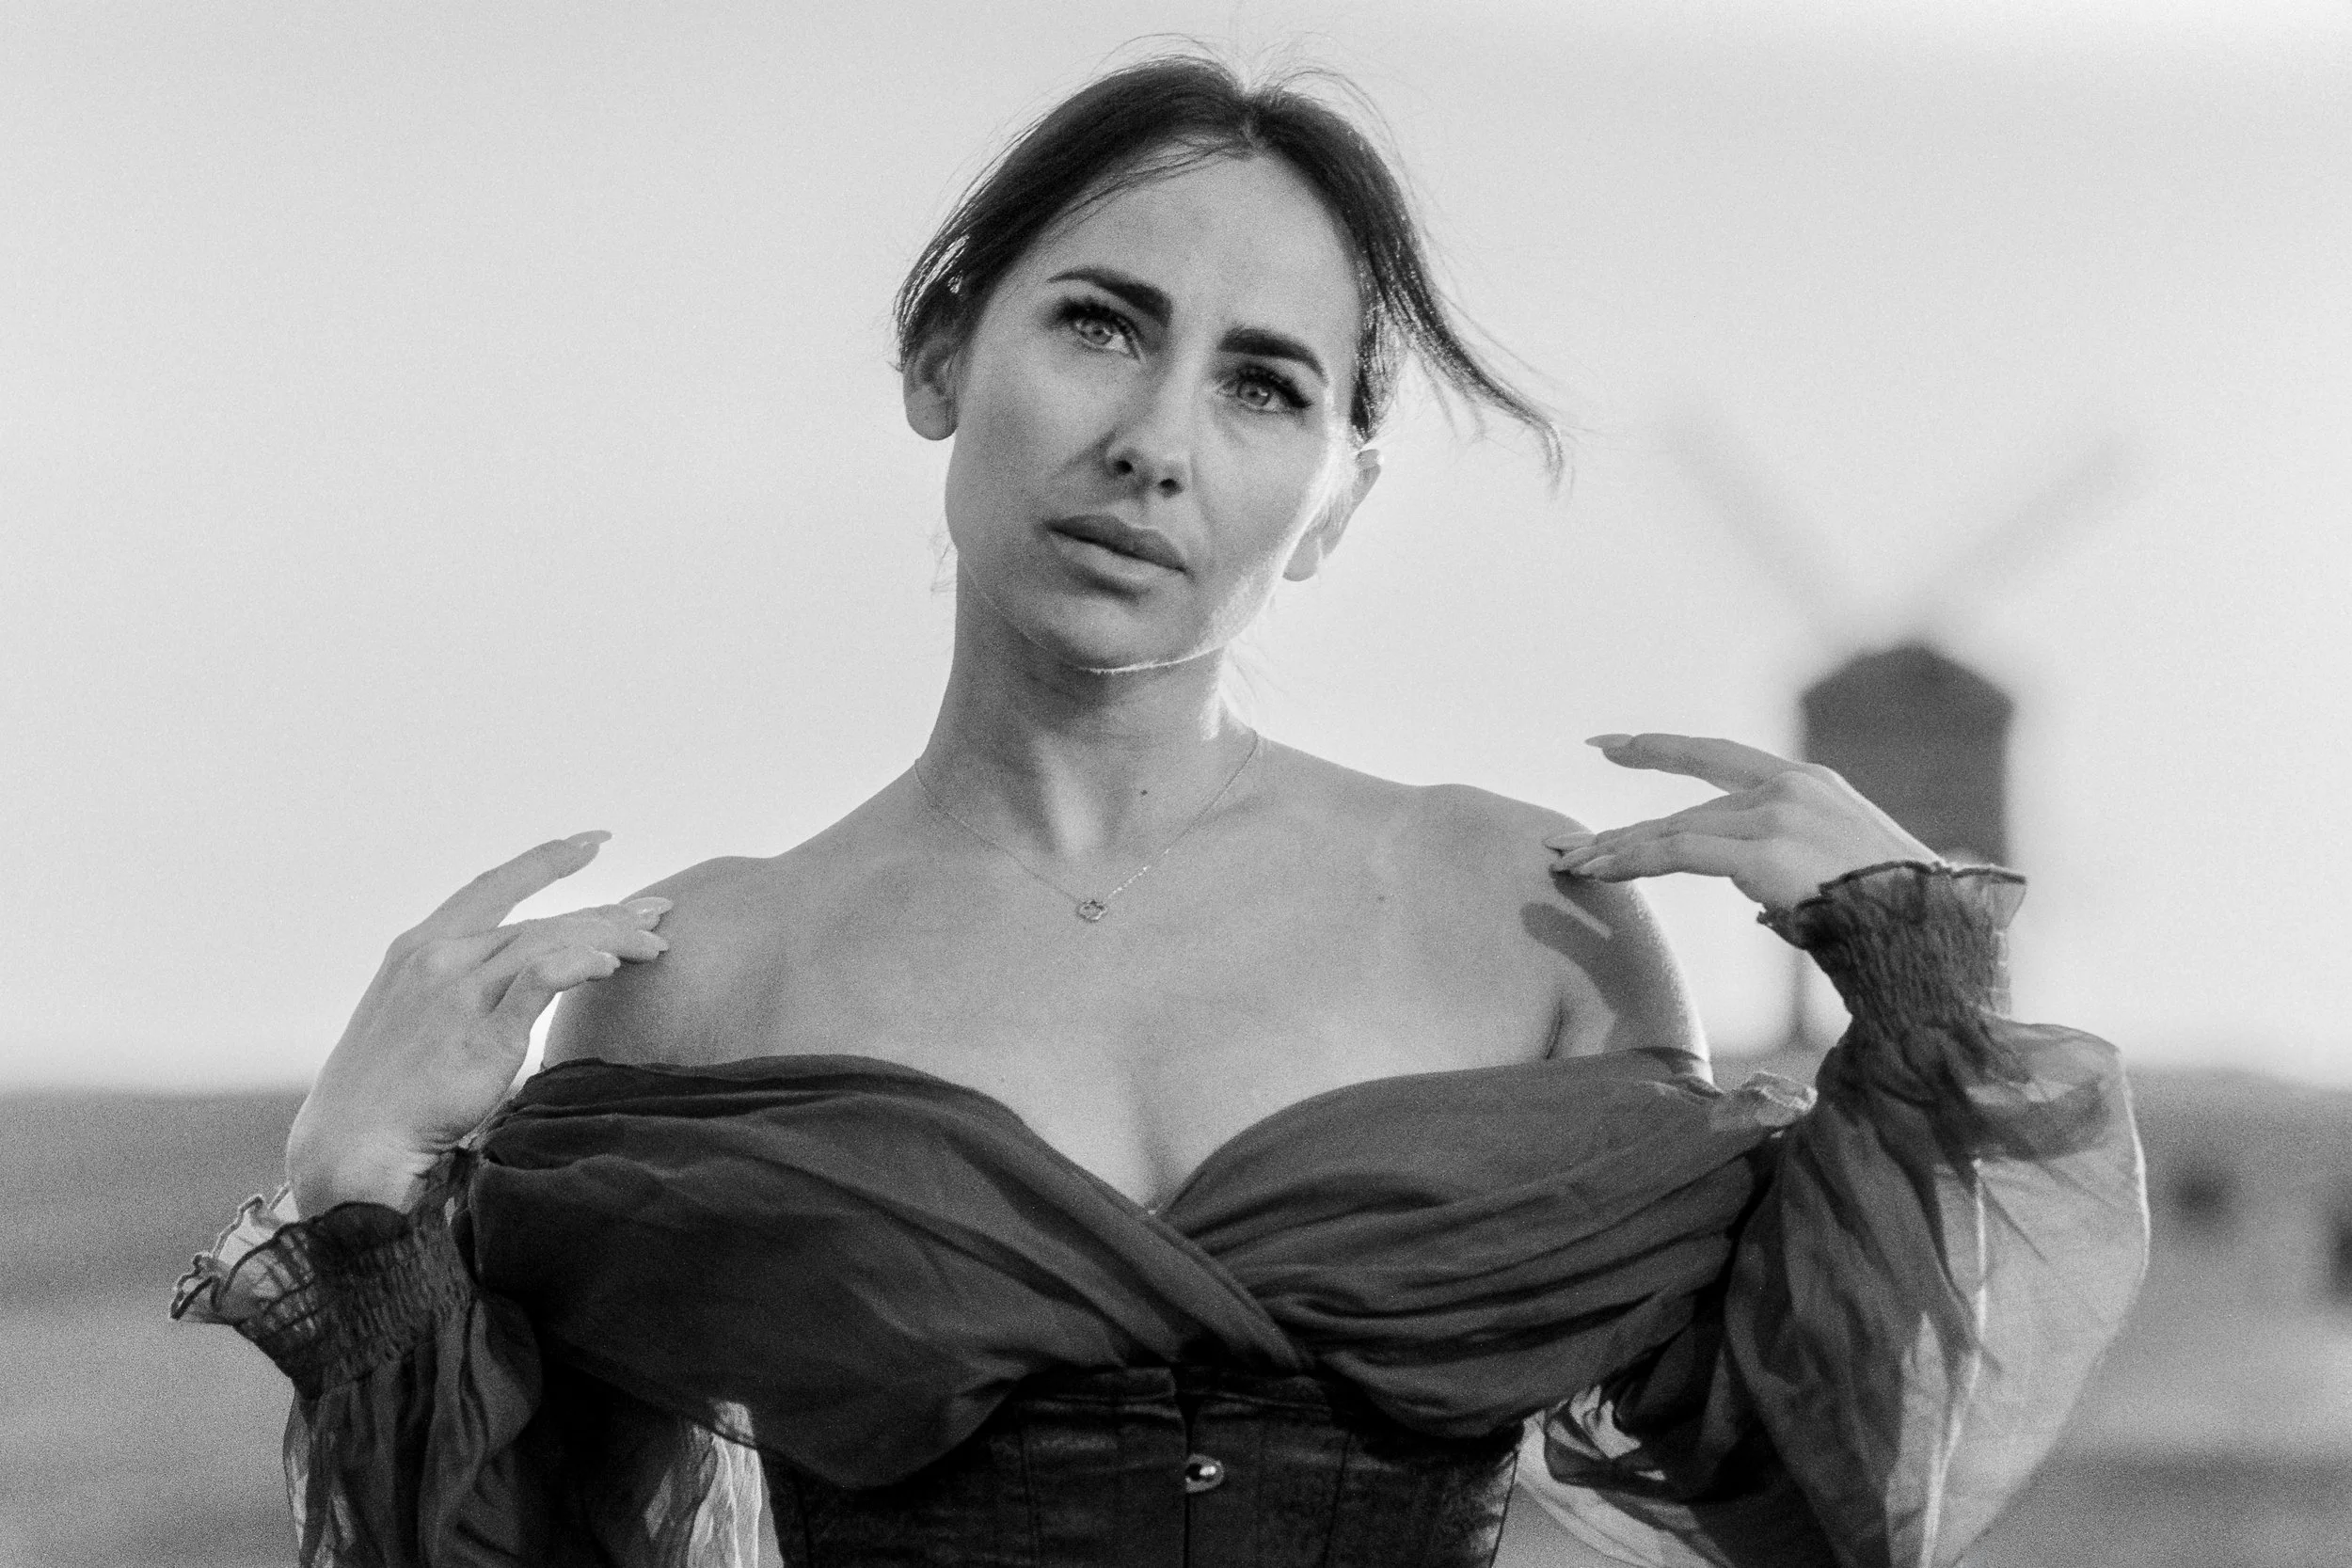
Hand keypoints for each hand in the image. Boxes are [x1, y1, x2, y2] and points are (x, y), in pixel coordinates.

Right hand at [286, 832, 671, 1214]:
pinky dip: (580, 964)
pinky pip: (541, 983)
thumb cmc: (387, 1089)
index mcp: (419, 946)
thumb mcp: (413, 1014)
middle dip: (607, 912)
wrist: (352, 1144)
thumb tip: (513, 981)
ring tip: (654, 947)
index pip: (493, 886)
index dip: (546, 859)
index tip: (593, 841)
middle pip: (541, 920)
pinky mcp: (482, 1036)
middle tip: (658, 913)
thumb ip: (459, 986)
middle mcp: (439, 958)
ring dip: (611, 940)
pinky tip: (611, 964)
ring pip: (550, 943)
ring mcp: (458, 994)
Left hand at [1545, 733, 1937, 910]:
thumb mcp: (1846, 871)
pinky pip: (1679, 855)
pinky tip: (1600, 874)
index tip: (1612, 745)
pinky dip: (1634, 863)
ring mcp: (1776, 815)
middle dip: (1624, 826)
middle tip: (1568, 841)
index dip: (1661, 750)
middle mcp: (1789, 788)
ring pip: (1675, 832)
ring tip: (1573, 869)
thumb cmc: (1902, 915)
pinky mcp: (1763, 850)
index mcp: (1811, 783)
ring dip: (1618, 853)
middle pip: (1686, 807)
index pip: (1720, 757)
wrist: (1934, 929)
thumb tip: (1757, 893)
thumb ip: (1794, 863)